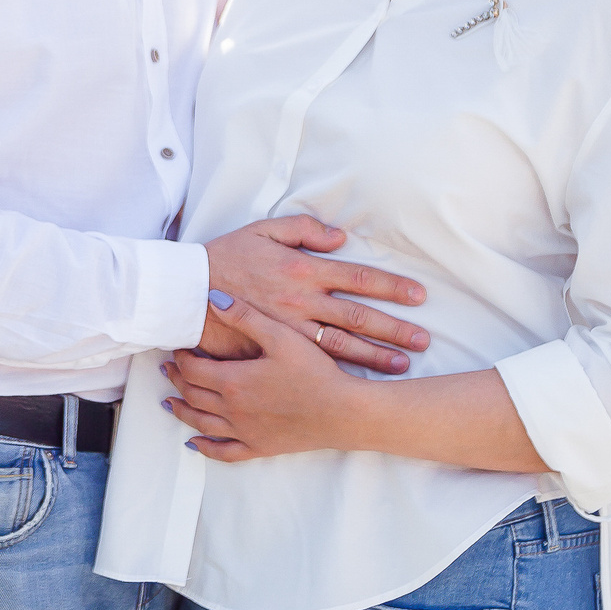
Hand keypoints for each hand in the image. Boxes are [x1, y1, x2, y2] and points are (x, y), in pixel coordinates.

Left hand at [162, 294, 374, 461]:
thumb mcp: (280, 336)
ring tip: (169, 402)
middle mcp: (232, 409)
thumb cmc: (315, 371)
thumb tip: (212, 298)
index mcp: (233, 381)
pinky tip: (194, 443)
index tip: (177, 347)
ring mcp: (244, 431)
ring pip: (201, 423)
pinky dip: (205, 448)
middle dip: (177, 379)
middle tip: (168, 368)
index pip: (193, 369)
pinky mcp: (259, 447)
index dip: (181, 357)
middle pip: (192, 394)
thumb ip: (245, 317)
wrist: (342, 411)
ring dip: (182, 411)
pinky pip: (224, 452)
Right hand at [199, 216, 429, 374]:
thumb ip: (304, 230)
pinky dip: (339, 371)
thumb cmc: (225, 257)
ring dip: (375, 355)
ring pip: (341, 345)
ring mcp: (289, 329)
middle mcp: (302, 301)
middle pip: (358, 317)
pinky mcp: (274, 349)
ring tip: (403, 363)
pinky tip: (359, 379)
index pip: (358, 278)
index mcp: (303, 269)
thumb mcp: (263, 230)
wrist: (186, 291)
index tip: (417, 296)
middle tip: (423, 339)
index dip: (391, 287)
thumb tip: (340, 237)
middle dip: (394, 328)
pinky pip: (312, 362)